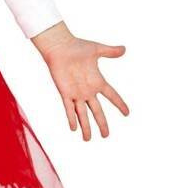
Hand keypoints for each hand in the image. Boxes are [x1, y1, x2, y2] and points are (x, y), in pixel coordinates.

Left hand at [33, 22, 128, 140]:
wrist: (59, 48)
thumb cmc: (77, 47)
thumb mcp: (97, 49)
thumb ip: (110, 51)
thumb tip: (124, 49)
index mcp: (97, 81)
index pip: (112, 96)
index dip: (119, 104)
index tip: (127, 113)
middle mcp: (88, 90)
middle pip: (97, 111)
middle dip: (102, 123)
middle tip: (106, 136)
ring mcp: (76, 93)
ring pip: (83, 114)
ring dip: (86, 126)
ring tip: (87, 139)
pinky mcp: (65, 92)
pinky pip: (69, 108)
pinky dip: (72, 118)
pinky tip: (74, 128)